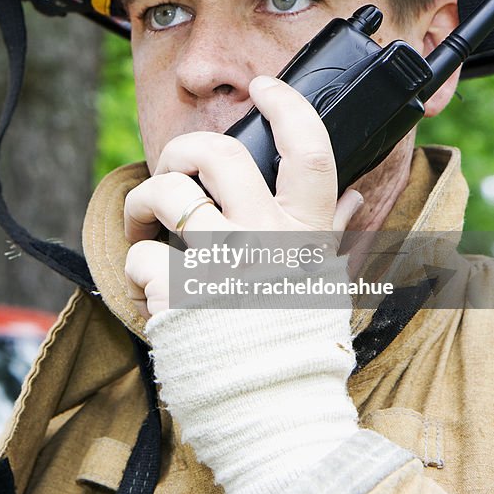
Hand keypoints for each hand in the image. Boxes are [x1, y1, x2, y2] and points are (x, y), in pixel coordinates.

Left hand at [123, 76, 362, 317]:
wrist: (269, 407)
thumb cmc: (296, 341)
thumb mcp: (324, 281)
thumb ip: (334, 232)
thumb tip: (357, 195)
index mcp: (305, 234)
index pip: (310, 153)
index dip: (286, 106)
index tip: (264, 86)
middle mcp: (265, 240)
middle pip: (217, 154)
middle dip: (183, 149)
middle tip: (175, 171)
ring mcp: (221, 264)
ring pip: (167, 194)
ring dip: (143, 204)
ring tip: (142, 226)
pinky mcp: (178, 293)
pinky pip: (141, 255)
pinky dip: (136, 268)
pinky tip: (149, 289)